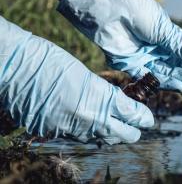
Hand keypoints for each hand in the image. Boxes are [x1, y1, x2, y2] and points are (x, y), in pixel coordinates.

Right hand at [0, 17, 153, 143]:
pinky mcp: (55, 133)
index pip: (134, 116)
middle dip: (133, 130)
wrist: (14, 68)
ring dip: (112, 132)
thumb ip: (104, 94)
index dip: (144, 117)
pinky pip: (80, 138)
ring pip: (102, 139)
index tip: (147, 117)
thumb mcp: (85, 74)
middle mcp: (89, 121)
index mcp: (101, 100)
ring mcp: (71, 130)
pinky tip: (88, 121)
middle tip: (134, 121)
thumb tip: (118, 105)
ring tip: (113, 120)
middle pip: (124, 136)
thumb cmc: (51, 61)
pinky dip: (89, 131)